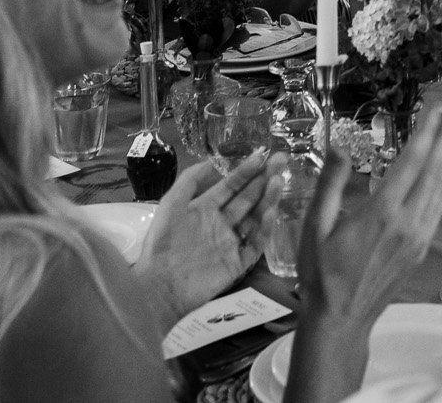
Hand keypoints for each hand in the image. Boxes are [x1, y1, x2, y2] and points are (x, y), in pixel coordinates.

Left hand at [135, 152, 285, 322]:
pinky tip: (269, 214)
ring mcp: (231, 243)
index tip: (262, 155)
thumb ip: (189, 181)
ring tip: (278, 181)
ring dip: (267, 199)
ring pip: (256, 218)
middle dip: (264, 179)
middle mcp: (221, 223)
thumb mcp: (170, 205)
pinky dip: (264, 229)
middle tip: (281, 161)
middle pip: (248, 198)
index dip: (245, 171)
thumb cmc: (162, 245)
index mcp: (205, 209)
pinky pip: (255, 244)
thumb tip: (212, 160)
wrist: (160, 287)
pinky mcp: (237, 263)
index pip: (231, 186)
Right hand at [296, 104, 441, 328]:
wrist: (341, 319)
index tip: (437, 108)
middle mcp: (407, 222)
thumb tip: (338, 147)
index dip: (428, 131)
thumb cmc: (322, 274)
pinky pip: (440, 207)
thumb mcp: (314, 226)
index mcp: (381, 212)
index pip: (413, 161)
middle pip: (436, 168)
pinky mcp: (422, 248)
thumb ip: (329, 183)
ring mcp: (418, 236)